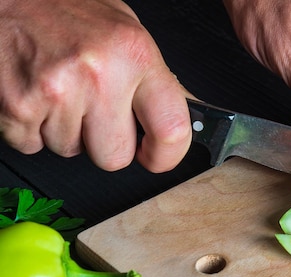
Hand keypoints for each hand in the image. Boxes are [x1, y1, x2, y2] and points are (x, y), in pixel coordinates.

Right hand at [0, 0, 190, 171]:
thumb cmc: (61, 9)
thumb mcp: (124, 32)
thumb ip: (153, 78)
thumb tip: (182, 115)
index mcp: (134, 54)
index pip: (172, 129)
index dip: (165, 155)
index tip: (156, 156)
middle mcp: (99, 73)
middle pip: (115, 157)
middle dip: (104, 143)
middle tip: (92, 110)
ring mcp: (57, 91)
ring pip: (72, 151)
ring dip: (65, 130)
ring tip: (58, 90)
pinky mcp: (18, 107)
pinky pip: (34, 146)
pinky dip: (32, 128)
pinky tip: (35, 95)